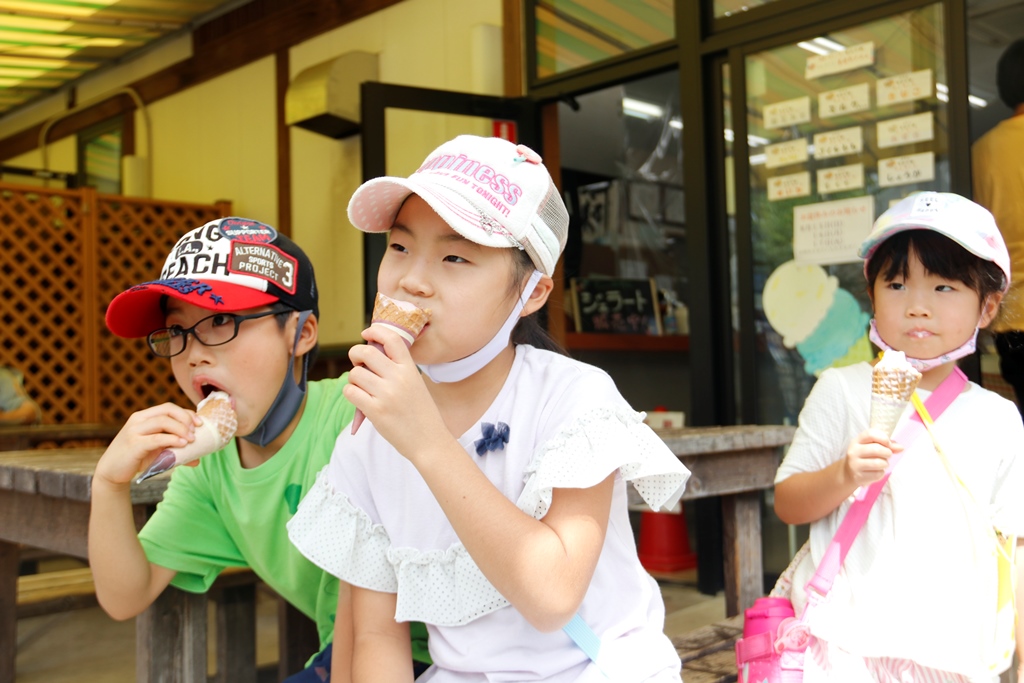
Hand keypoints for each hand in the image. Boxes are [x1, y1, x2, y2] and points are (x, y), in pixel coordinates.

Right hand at [94, 404, 200, 489]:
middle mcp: (138, 420)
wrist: (112, 471)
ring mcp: (134, 431)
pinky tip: (182, 444)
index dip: (186, 413)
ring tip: (192, 440)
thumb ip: (175, 450)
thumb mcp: (157, 451)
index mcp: (144, 417)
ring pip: (163, 421)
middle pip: (168, 410)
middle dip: (186, 418)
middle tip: (196, 431)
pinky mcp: (134, 444)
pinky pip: (157, 438)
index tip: (199, 424)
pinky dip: (172, 440)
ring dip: (181, 429)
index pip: (169, 408)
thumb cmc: (136, 458)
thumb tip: (197, 459)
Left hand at [345, 325, 449, 460]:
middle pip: (365, 352)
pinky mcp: (375, 411)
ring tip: (363, 388)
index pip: (391, 339)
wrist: (429, 441)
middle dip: (355, 355)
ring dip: (354, 379)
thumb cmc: (421, 414)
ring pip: (355, 373)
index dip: (374, 331)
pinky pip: (350, 392)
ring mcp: (386, 394)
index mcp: (410, 369)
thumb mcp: (416, 384)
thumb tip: (369, 355)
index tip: (366, 333)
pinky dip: (351, 393)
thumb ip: (397, 369)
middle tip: (359, 364)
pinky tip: (360, 399)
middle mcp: (398, 378)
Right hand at [842, 429, 901, 487]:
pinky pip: (877, 474)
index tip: (888, 443)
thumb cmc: (864, 456)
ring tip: (882, 464)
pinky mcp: (859, 476)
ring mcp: (855, 464)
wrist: (849, 472)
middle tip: (888, 455)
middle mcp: (854, 451)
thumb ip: (887, 445)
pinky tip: (876, 471)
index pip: (871, 434)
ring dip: (885, 463)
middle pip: (876, 449)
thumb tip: (901, 448)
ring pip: (878, 463)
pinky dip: (881, 473)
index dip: (883, 438)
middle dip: (887, 452)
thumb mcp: (872, 446)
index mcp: (857, 441)